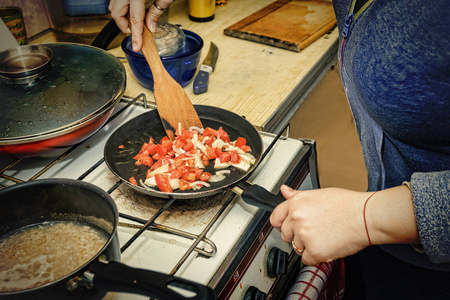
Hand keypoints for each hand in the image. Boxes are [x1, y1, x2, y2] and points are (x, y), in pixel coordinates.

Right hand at [109, 0, 172, 51]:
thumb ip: (157, 10)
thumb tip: (151, 26)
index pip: (135, 20)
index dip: (136, 36)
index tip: (137, 47)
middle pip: (117, 14)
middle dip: (125, 26)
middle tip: (136, 31)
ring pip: (113, 7)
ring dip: (122, 16)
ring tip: (136, 20)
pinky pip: (116, 1)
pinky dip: (122, 8)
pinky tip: (133, 10)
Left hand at [270, 185, 417, 265]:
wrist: (365, 216)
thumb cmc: (347, 204)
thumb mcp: (318, 194)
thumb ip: (298, 196)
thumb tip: (285, 191)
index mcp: (296, 203)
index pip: (275, 217)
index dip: (281, 223)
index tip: (287, 227)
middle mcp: (296, 218)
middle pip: (285, 234)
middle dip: (297, 235)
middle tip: (315, 231)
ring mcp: (304, 235)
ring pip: (297, 248)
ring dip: (308, 246)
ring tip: (325, 236)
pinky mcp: (314, 251)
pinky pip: (306, 259)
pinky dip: (316, 257)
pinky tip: (327, 246)